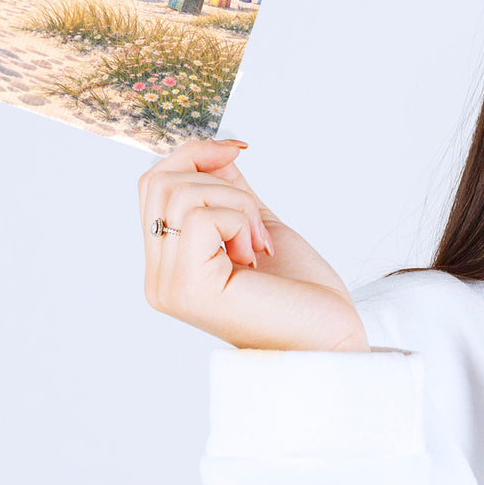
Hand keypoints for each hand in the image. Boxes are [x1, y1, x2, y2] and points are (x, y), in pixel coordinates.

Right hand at [137, 138, 370, 351]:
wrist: (331, 335)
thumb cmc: (302, 291)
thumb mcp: (255, 222)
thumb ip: (229, 190)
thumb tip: (213, 149)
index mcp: (168, 264)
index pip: (153, 186)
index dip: (194, 154)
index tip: (236, 149)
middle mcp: (159, 279)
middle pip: (160, 182)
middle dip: (219, 178)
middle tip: (254, 219)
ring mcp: (169, 286)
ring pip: (182, 194)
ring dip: (238, 204)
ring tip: (257, 243)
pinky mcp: (189, 289)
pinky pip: (201, 216)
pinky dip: (239, 220)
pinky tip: (255, 254)